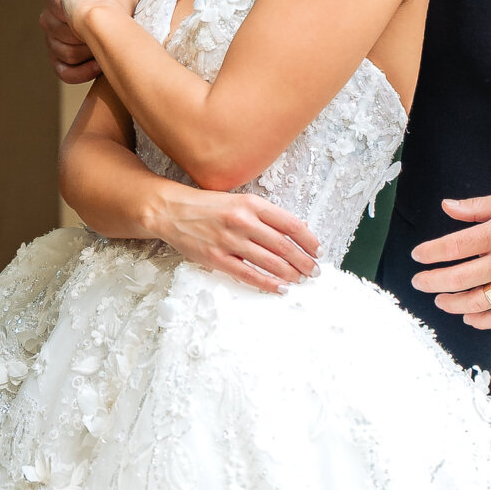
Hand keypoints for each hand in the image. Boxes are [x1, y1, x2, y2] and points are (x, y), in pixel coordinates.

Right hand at [42, 0, 134, 80]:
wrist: (125, 15)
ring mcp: (52, 41)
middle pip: (63, 34)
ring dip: (91, 52)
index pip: (59, 10)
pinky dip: (82, 72)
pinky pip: (64, 73)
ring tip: (109, 45)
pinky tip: (99, 66)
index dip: (83, 15)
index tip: (104, 13)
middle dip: (90, 35)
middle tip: (111, 31)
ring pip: (65, 53)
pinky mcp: (59, 61)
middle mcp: (48, 19)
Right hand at [150, 182, 320, 294]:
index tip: (318, 250)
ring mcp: (229, 241)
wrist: (172, 211)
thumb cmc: (210, 206)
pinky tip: (280, 288)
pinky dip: (267, 283)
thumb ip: (267, 215)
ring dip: (290, 273)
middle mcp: (242, 221)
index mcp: (252, 204)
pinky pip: (248, 275)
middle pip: (284, 245)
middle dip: (303, 261)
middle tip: (314, 271)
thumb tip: (298, 229)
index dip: (308, 240)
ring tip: (301, 280)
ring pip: (269, 261)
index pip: (290, 224)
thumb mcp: (241, 201)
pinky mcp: (216, 258)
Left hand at [410, 190, 490, 328]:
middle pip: (456, 279)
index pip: (452, 247)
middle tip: (419, 282)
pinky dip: (479, 320)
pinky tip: (468, 316)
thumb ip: (477, 207)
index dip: (429, 253)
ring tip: (440, 300)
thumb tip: (448, 207)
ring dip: (451, 303)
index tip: (418, 256)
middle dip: (431, 282)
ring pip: (474, 302)